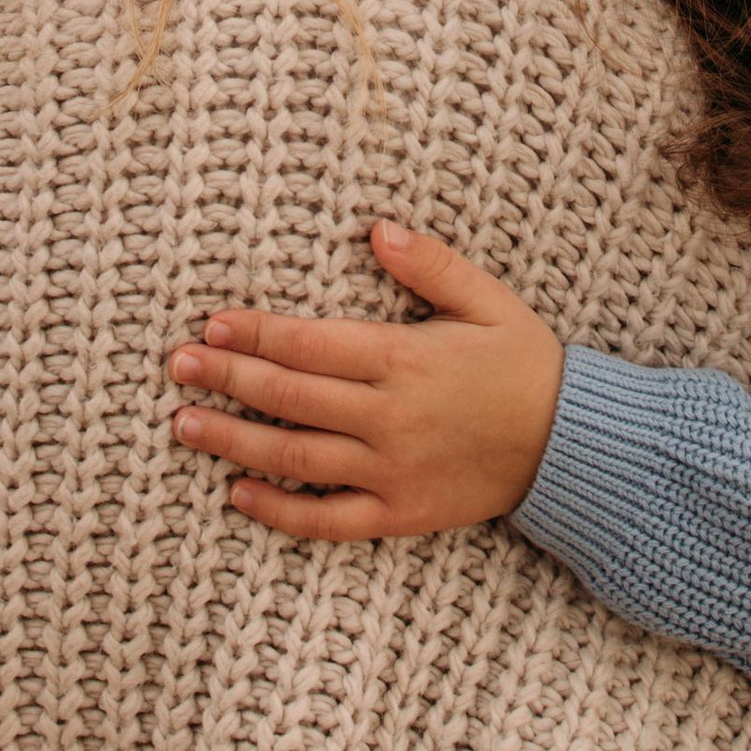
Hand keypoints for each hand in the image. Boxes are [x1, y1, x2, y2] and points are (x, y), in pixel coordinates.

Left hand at [167, 220, 565, 540]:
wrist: (573, 447)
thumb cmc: (526, 365)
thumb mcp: (488, 301)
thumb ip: (431, 265)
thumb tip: (377, 230)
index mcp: (402, 359)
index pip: (308, 345)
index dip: (254, 333)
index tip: (210, 325)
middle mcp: (387, 417)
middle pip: (287, 397)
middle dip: (225, 378)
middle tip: (178, 365)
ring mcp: (389, 472)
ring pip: (294, 458)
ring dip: (233, 440)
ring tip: (185, 424)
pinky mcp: (399, 514)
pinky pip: (326, 521)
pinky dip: (278, 511)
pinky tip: (238, 494)